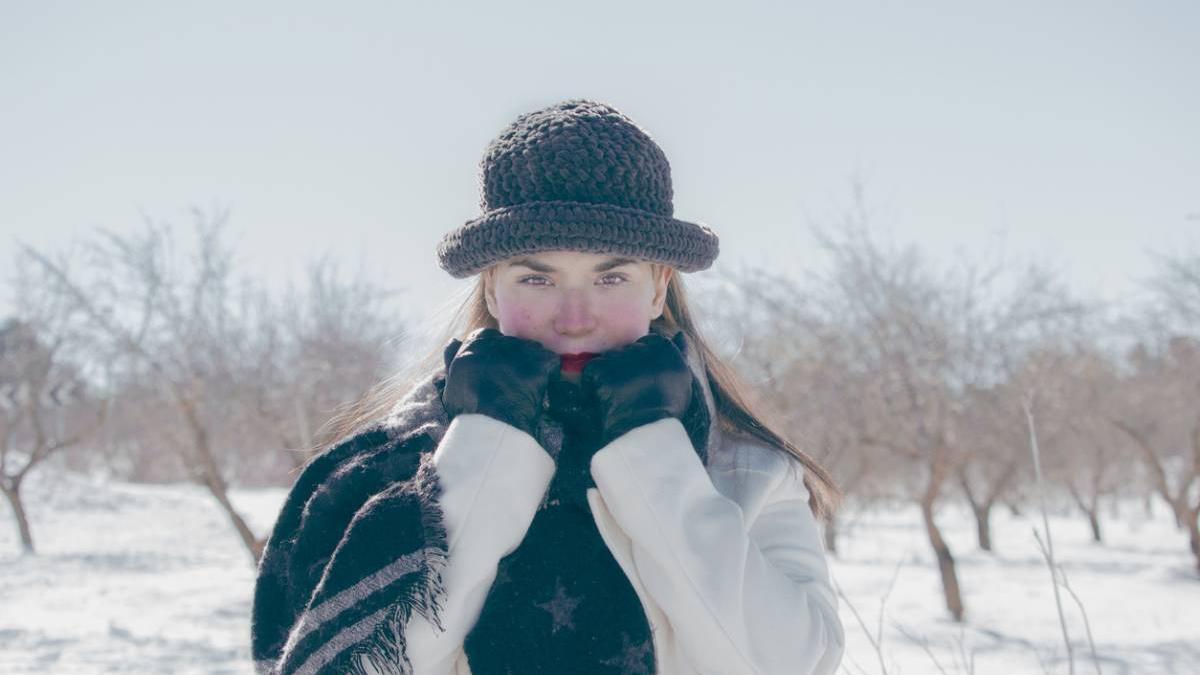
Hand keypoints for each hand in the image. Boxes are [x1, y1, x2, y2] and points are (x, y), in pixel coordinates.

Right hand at [441, 328, 559, 436]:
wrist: (491, 422)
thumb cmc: (468, 407)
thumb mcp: (452, 380)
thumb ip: (453, 357)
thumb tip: (455, 340)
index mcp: (476, 341)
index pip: (488, 339)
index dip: (494, 356)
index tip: (495, 373)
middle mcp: (500, 340)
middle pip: (512, 345)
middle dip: (514, 360)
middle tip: (513, 383)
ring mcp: (522, 350)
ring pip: (532, 351)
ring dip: (532, 364)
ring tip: (526, 386)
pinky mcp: (540, 362)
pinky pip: (551, 363)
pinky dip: (549, 374)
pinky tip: (541, 388)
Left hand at [581, 331, 693, 445]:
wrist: (647, 429)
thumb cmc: (667, 407)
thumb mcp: (681, 377)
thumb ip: (679, 353)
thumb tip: (679, 333)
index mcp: (664, 347)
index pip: (647, 342)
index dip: (643, 361)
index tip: (644, 379)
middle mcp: (643, 348)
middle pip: (627, 350)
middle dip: (625, 366)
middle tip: (631, 389)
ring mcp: (621, 358)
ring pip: (609, 359)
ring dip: (609, 374)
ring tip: (618, 395)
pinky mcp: (602, 369)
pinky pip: (592, 370)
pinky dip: (593, 383)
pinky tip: (605, 398)